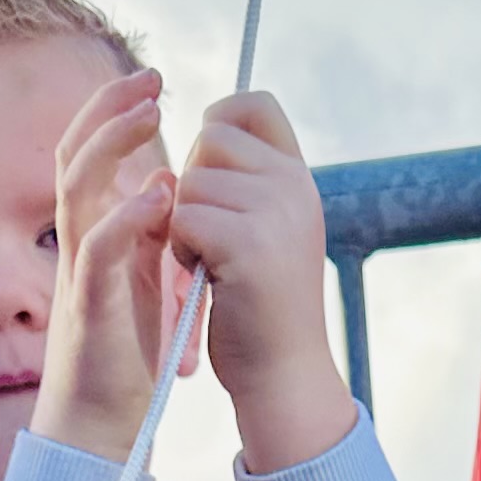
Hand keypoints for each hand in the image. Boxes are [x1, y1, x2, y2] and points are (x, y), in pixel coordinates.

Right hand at [33, 68, 183, 457]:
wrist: (99, 427)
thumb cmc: (123, 358)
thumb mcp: (141, 282)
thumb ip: (147, 236)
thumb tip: (169, 185)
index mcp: (94, 235)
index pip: (90, 157)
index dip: (114, 115)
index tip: (152, 85)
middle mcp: (78, 244)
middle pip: (76, 156)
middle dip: (110, 111)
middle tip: (152, 78)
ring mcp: (78, 273)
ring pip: (79, 189)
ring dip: (114, 145)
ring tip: (150, 113)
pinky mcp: (90, 308)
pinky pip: (98, 250)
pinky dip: (127, 217)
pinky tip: (158, 195)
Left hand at [172, 90, 356, 475]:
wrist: (283, 375)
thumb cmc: (262, 308)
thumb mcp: (269, 230)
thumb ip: (249, 182)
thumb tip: (207, 131)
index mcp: (299, 178)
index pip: (256, 105)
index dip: (220, 118)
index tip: (208, 160)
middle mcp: (294, 186)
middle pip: (211, 138)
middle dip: (195, 183)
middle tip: (211, 235)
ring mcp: (275, 211)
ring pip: (191, 179)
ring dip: (183, 222)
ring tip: (210, 263)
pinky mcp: (247, 242)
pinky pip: (183, 215)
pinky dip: (181, 248)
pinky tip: (205, 278)